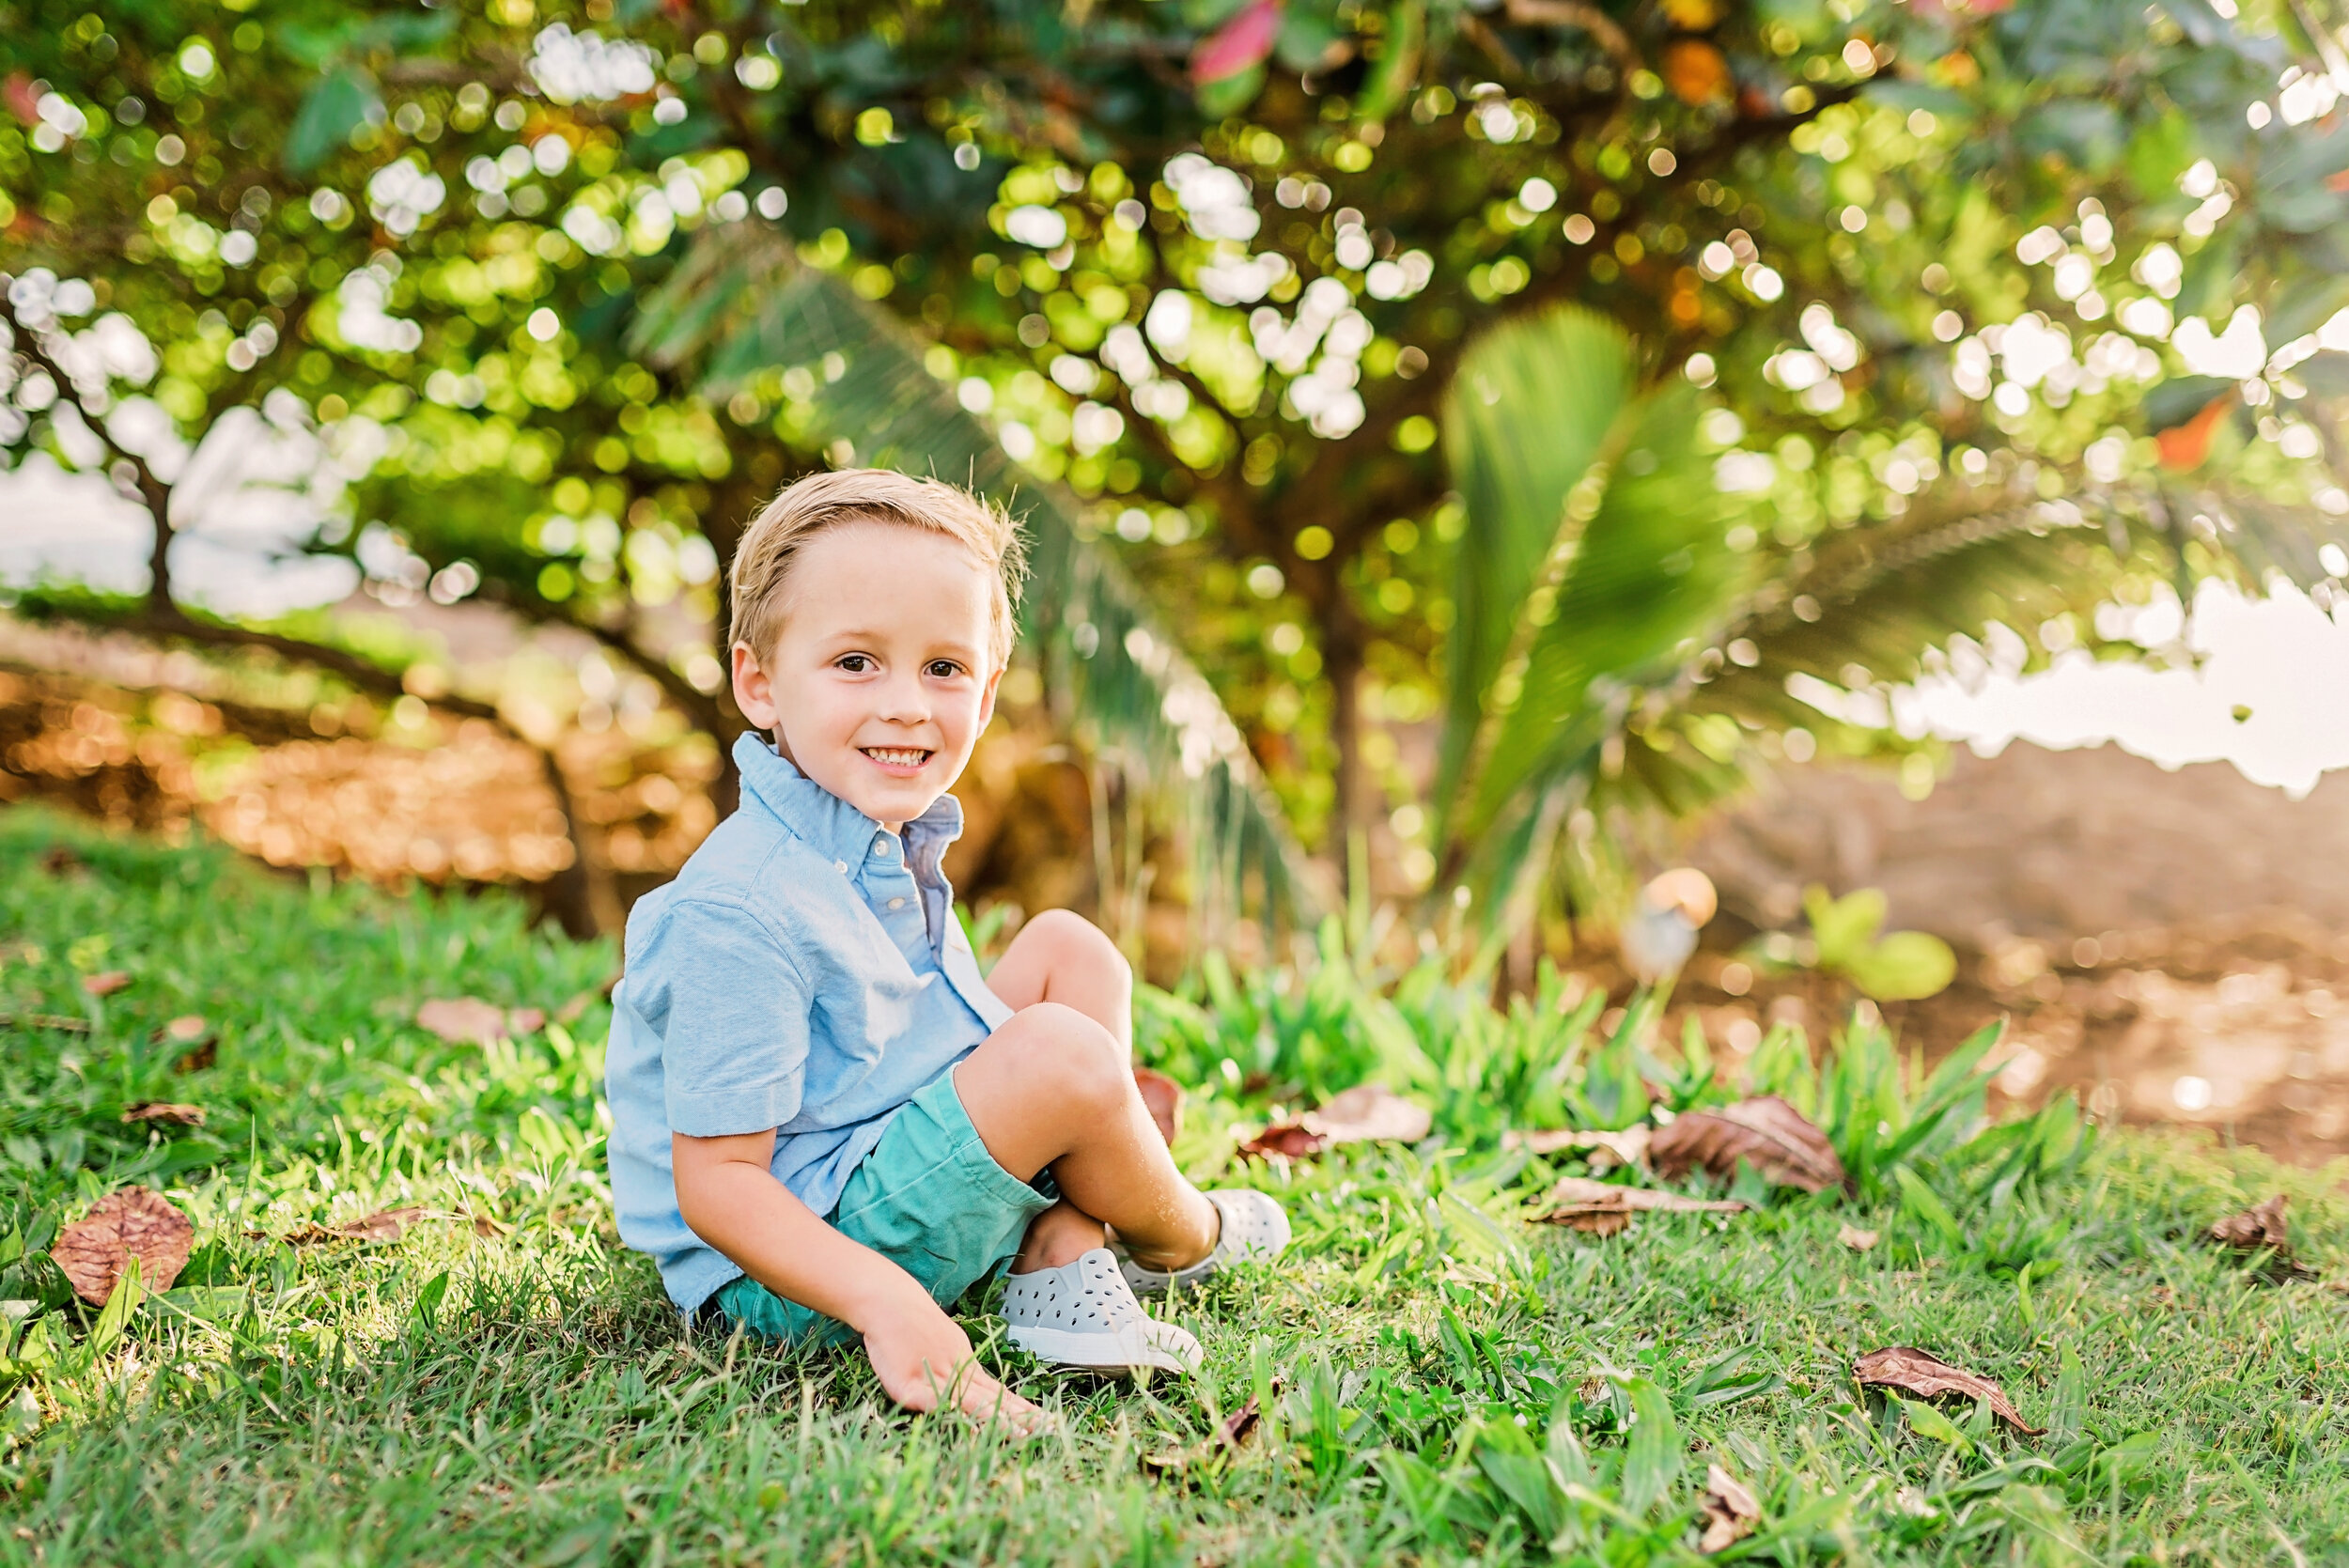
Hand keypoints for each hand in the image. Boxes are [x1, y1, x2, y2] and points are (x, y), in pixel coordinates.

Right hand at [861, 1295, 1045, 1434]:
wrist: (889, 1302)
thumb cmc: (914, 1325)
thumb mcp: (945, 1346)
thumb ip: (960, 1369)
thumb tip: (978, 1389)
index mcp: (967, 1366)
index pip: (1000, 1393)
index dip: (1023, 1409)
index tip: (1047, 1421)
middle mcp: (958, 1371)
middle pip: (994, 1400)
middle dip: (1021, 1417)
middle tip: (1050, 1430)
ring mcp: (936, 1376)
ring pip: (971, 1402)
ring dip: (997, 1419)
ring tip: (1021, 1434)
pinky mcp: (908, 1385)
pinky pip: (932, 1401)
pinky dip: (951, 1412)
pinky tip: (967, 1425)